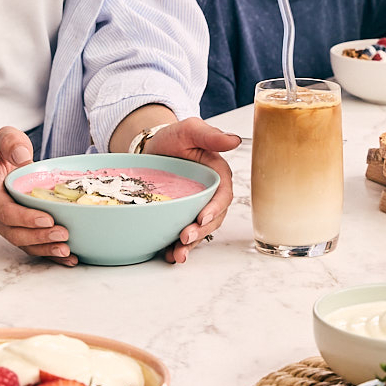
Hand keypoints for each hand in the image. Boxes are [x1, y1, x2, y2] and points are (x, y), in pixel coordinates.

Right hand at [0, 127, 76, 265]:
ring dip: (45, 250)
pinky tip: (68, 257)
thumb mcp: (5, 137)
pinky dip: (49, 253)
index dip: (25, 218)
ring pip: (24, 243)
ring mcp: (8, 224)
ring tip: (67, 251)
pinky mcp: (21, 229)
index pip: (5, 211)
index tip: (47, 218)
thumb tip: (21, 157)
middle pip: (15, 233)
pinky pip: (33, 245)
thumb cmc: (2, 151)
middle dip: (39, 237)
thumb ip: (11, 143)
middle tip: (63, 235)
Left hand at [139, 117, 240, 262]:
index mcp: (217, 177)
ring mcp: (196, 208)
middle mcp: (210, 196)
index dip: (215, 209)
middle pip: (212, 219)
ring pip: (200, 231)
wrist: (151, 149)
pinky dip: (177, 247)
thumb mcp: (189, 131)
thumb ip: (209, 136)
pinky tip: (169, 255)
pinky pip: (184, 235)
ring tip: (178, 254)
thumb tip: (234, 140)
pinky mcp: (181, 217)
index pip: (223, 196)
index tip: (202, 218)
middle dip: (201, 232)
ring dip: (191, 245)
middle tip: (185, 237)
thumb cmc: (173, 138)